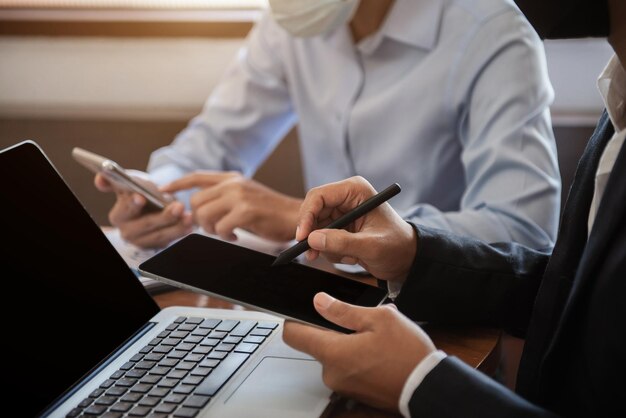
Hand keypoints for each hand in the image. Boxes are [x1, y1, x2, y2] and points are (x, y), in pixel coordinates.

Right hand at [95, 173, 193, 248]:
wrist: (151, 206)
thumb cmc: (139, 192)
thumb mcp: (126, 184)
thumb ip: (113, 181)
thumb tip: (100, 178)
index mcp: (118, 215)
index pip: (124, 211)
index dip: (132, 204)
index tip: (141, 196)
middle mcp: (128, 231)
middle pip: (146, 225)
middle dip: (163, 216)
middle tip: (177, 207)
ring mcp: (144, 241)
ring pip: (161, 235)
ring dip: (176, 226)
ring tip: (188, 216)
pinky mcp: (157, 246)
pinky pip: (171, 240)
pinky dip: (181, 232)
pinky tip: (190, 225)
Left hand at [162, 171, 301, 241]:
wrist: (296, 216)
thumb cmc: (271, 211)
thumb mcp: (246, 196)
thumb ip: (224, 197)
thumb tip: (200, 208)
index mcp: (232, 178)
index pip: (197, 177)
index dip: (177, 184)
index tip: (163, 190)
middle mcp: (233, 183)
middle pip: (195, 201)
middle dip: (200, 219)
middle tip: (215, 227)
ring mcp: (239, 195)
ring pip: (204, 215)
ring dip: (211, 229)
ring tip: (227, 232)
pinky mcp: (246, 210)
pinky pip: (221, 227)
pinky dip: (226, 236)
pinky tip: (237, 236)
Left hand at [283, 292, 435, 411]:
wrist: (428, 387)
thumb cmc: (407, 354)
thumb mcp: (379, 319)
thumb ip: (344, 311)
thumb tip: (319, 301)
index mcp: (333, 352)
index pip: (293, 335)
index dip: (293, 319)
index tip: (299, 310)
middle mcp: (331, 373)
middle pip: (317, 344)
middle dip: (335, 330)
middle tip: (361, 323)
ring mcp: (342, 385)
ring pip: (335, 355)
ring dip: (349, 344)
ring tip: (376, 339)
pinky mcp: (354, 392)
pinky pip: (347, 368)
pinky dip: (358, 358)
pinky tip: (379, 353)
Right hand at [296, 176, 416, 282]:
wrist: (406, 259)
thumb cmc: (397, 247)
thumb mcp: (371, 246)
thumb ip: (342, 242)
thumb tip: (313, 239)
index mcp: (355, 191)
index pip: (319, 196)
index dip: (307, 215)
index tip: (302, 237)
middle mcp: (346, 198)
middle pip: (313, 212)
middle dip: (313, 235)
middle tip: (312, 254)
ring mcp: (342, 212)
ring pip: (316, 228)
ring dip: (327, 247)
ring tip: (350, 257)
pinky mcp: (340, 226)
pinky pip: (322, 238)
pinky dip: (331, 251)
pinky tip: (352, 257)